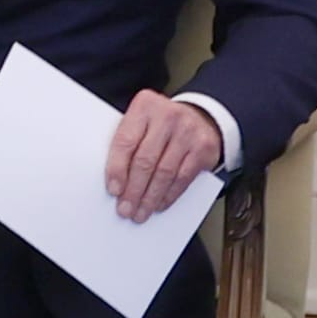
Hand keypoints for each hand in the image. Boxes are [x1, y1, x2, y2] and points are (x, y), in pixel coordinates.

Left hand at [106, 89, 221, 222]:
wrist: (200, 117)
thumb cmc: (161, 123)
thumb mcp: (142, 122)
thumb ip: (128, 143)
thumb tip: (114, 181)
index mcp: (144, 106)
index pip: (126, 141)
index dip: (117, 169)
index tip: (113, 190)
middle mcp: (167, 115)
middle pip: (145, 160)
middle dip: (134, 190)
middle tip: (125, 209)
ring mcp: (187, 131)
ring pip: (164, 172)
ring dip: (150, 197)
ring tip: (140, 212)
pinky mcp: (203, 148)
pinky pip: (182, 178)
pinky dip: (168, 195)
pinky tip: (159, 204)